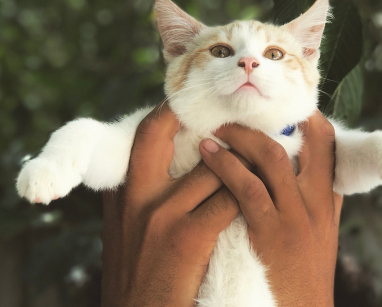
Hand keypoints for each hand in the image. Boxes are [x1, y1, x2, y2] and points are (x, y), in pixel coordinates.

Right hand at [101, 103, 238, 306]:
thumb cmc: (139, 276)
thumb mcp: (126, 229)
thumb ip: (142, 195)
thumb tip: (164, 165)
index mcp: (121, 192)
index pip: (144, 135)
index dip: (170, 113)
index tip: (194, 105)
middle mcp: (136, 196)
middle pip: (166, 132)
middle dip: (199, 118)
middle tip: (232, 116)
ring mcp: (161, 214)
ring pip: (212, 169)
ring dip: (238, 164)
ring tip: (258, 159)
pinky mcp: (188, 237)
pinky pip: (228, 201)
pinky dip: (247, 196)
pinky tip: (260, 198)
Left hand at [199, 111, 340, 306]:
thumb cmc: (303, 275)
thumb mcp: (318, 235)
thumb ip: (310, 201)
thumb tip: (296, 171)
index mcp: (327, 201)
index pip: (329, 145)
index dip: (307, 120)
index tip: (280, 107)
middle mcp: (317, 203)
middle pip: (309, 142)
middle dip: (273, 121)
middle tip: (240, 112)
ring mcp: (295, 217)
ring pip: (272, 158)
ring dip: (242, 138)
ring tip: (217, 129)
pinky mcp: (271, 234)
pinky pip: (247, 190)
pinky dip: (227, 168)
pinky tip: (208, 157)